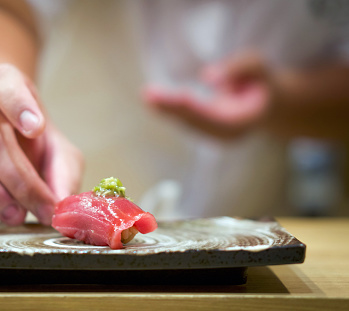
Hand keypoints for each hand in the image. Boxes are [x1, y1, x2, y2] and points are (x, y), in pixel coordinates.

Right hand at [0, 64, 82, 224]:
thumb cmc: (28, 141)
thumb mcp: (57, 149)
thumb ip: (64, 174)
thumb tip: (61, 207)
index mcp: (3, 85)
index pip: (5, 82)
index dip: (19, 104)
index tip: (37, 129)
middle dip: (15, 178)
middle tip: (34, 208)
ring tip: (12, 215)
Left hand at [144, 52, 274, 138]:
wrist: (269, 104)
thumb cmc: (262, 81)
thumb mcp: (257, 66)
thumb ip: (238, 68)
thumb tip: (206, 77)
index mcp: (246, 121)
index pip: (216, 117)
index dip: (195, 108)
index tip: (178, 96)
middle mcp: (230, 134)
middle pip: (197, 122)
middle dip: (173, 109)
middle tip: (149, 95)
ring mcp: (218, 137)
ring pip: (188, 123)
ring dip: (166, 110)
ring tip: (147, 95)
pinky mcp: (208, 132)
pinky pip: (187, 122)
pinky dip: (170, 110)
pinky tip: (153, 100)